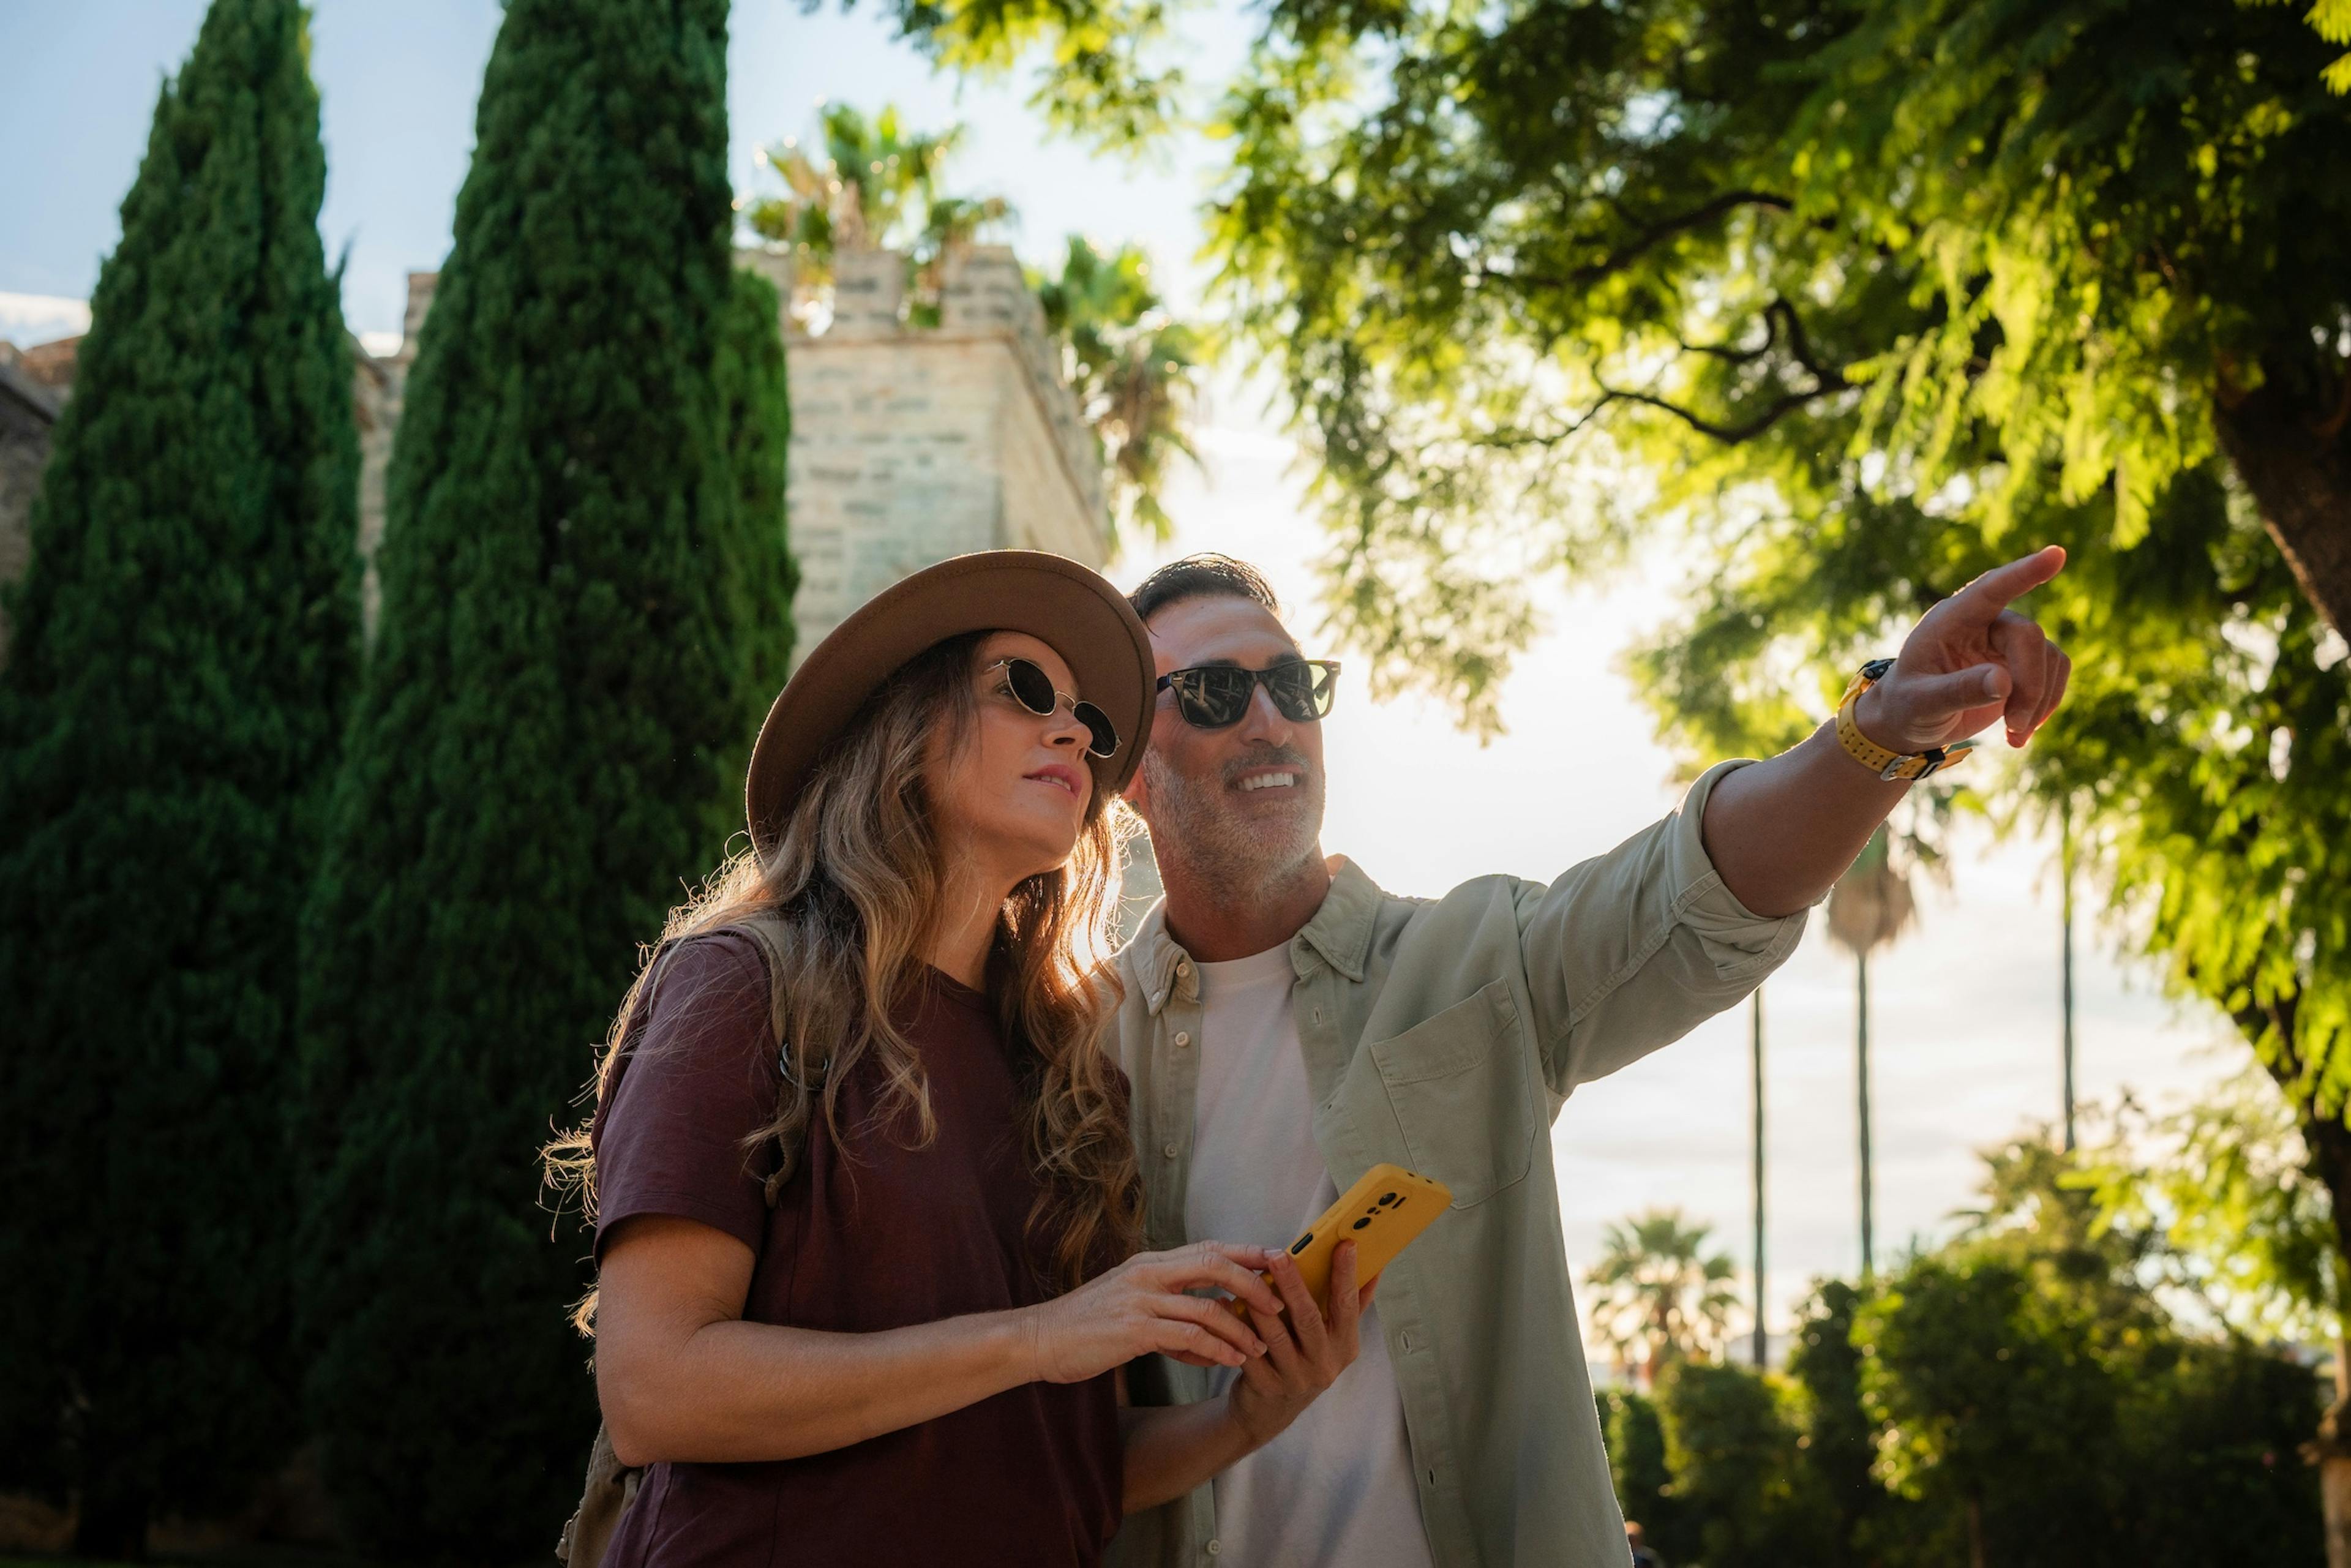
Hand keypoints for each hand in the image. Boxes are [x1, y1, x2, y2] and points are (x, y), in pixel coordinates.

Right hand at [1026, 1241, 1286, 1384]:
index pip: (1208, 1248)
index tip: (1278, 1260)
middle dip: (1254, 1283)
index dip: (1246, 1252)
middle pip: (1215, 1264)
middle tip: (1280, 1303)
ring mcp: (1140, 1300)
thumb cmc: (1086, 1325)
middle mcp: (1148, 1273)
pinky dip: (1216, 1349)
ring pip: (1208, 1307)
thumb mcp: (1130, 1303)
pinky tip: (1231, 1361)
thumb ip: (1170, 1309)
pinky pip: (1188, 1338)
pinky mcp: (1134, 1330)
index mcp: (1149, 1262)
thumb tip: (1213, 1330)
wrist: (1039, 1339)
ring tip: (1261, 1346)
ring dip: (1241, 1328)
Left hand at [1226, 1241, 1376, 1448]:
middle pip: (1308, 1319)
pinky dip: (1235, 1326)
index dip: (1347, 1275)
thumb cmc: (1305, 1362)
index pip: (1348, 1306)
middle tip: (1279, 1254)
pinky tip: (1223, 1304)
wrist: (1270, 1412)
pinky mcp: (1265, 1387)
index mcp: (1344, 1347)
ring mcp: (1295, 1379)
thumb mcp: (1334, 1340)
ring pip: (1275, 1335)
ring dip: (1260, 1304)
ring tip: (1246, 1277)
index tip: (1345, 1243)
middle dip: (1294, 1284)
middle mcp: (1324, 1364)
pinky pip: (1248, 1352)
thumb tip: (1375, 1266)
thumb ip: (1353, 1305)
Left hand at [1858, 545, 2074, 753]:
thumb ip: (1958, 690)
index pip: (1991, 589)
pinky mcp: (2022, 664)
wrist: (1911, 722)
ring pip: (2049, 656)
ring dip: (2040, 699)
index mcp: (1950, 619)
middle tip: (2016, 725)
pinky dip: (2046, 704)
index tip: (2056, 555)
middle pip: (2029, 636)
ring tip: (2015, 735)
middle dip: (2030, 684)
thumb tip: (2004, 682)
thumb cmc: (1906, 706)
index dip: (2023, 573)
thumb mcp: (1922, 702)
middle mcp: (1982, 622)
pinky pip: (2055, 673)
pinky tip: (2021, 732)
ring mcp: (2005, 642)